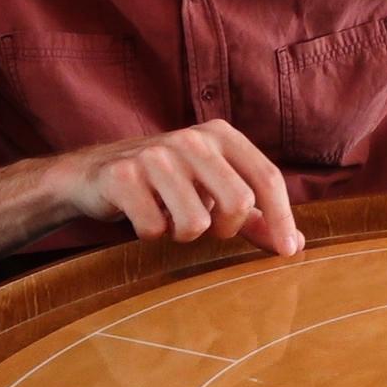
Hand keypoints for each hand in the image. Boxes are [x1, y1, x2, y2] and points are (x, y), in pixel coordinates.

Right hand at [53, 119, 303, 254]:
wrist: (94, 174)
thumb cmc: (167, 186)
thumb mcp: (214, 192)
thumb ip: (254, 216)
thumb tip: (292, 245)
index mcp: (221, 135)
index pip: (266, 177)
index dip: (281, 218)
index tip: (288, 251)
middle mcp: (192, 138)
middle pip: (238, 202)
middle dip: (226, 229)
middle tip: (208, 226)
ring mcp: (156, 155)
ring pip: (195, 223)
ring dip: (183, 234)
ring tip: (169, 217)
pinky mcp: (123, 174)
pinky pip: (155, 229)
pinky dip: (151, 234)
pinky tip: (141, 214)